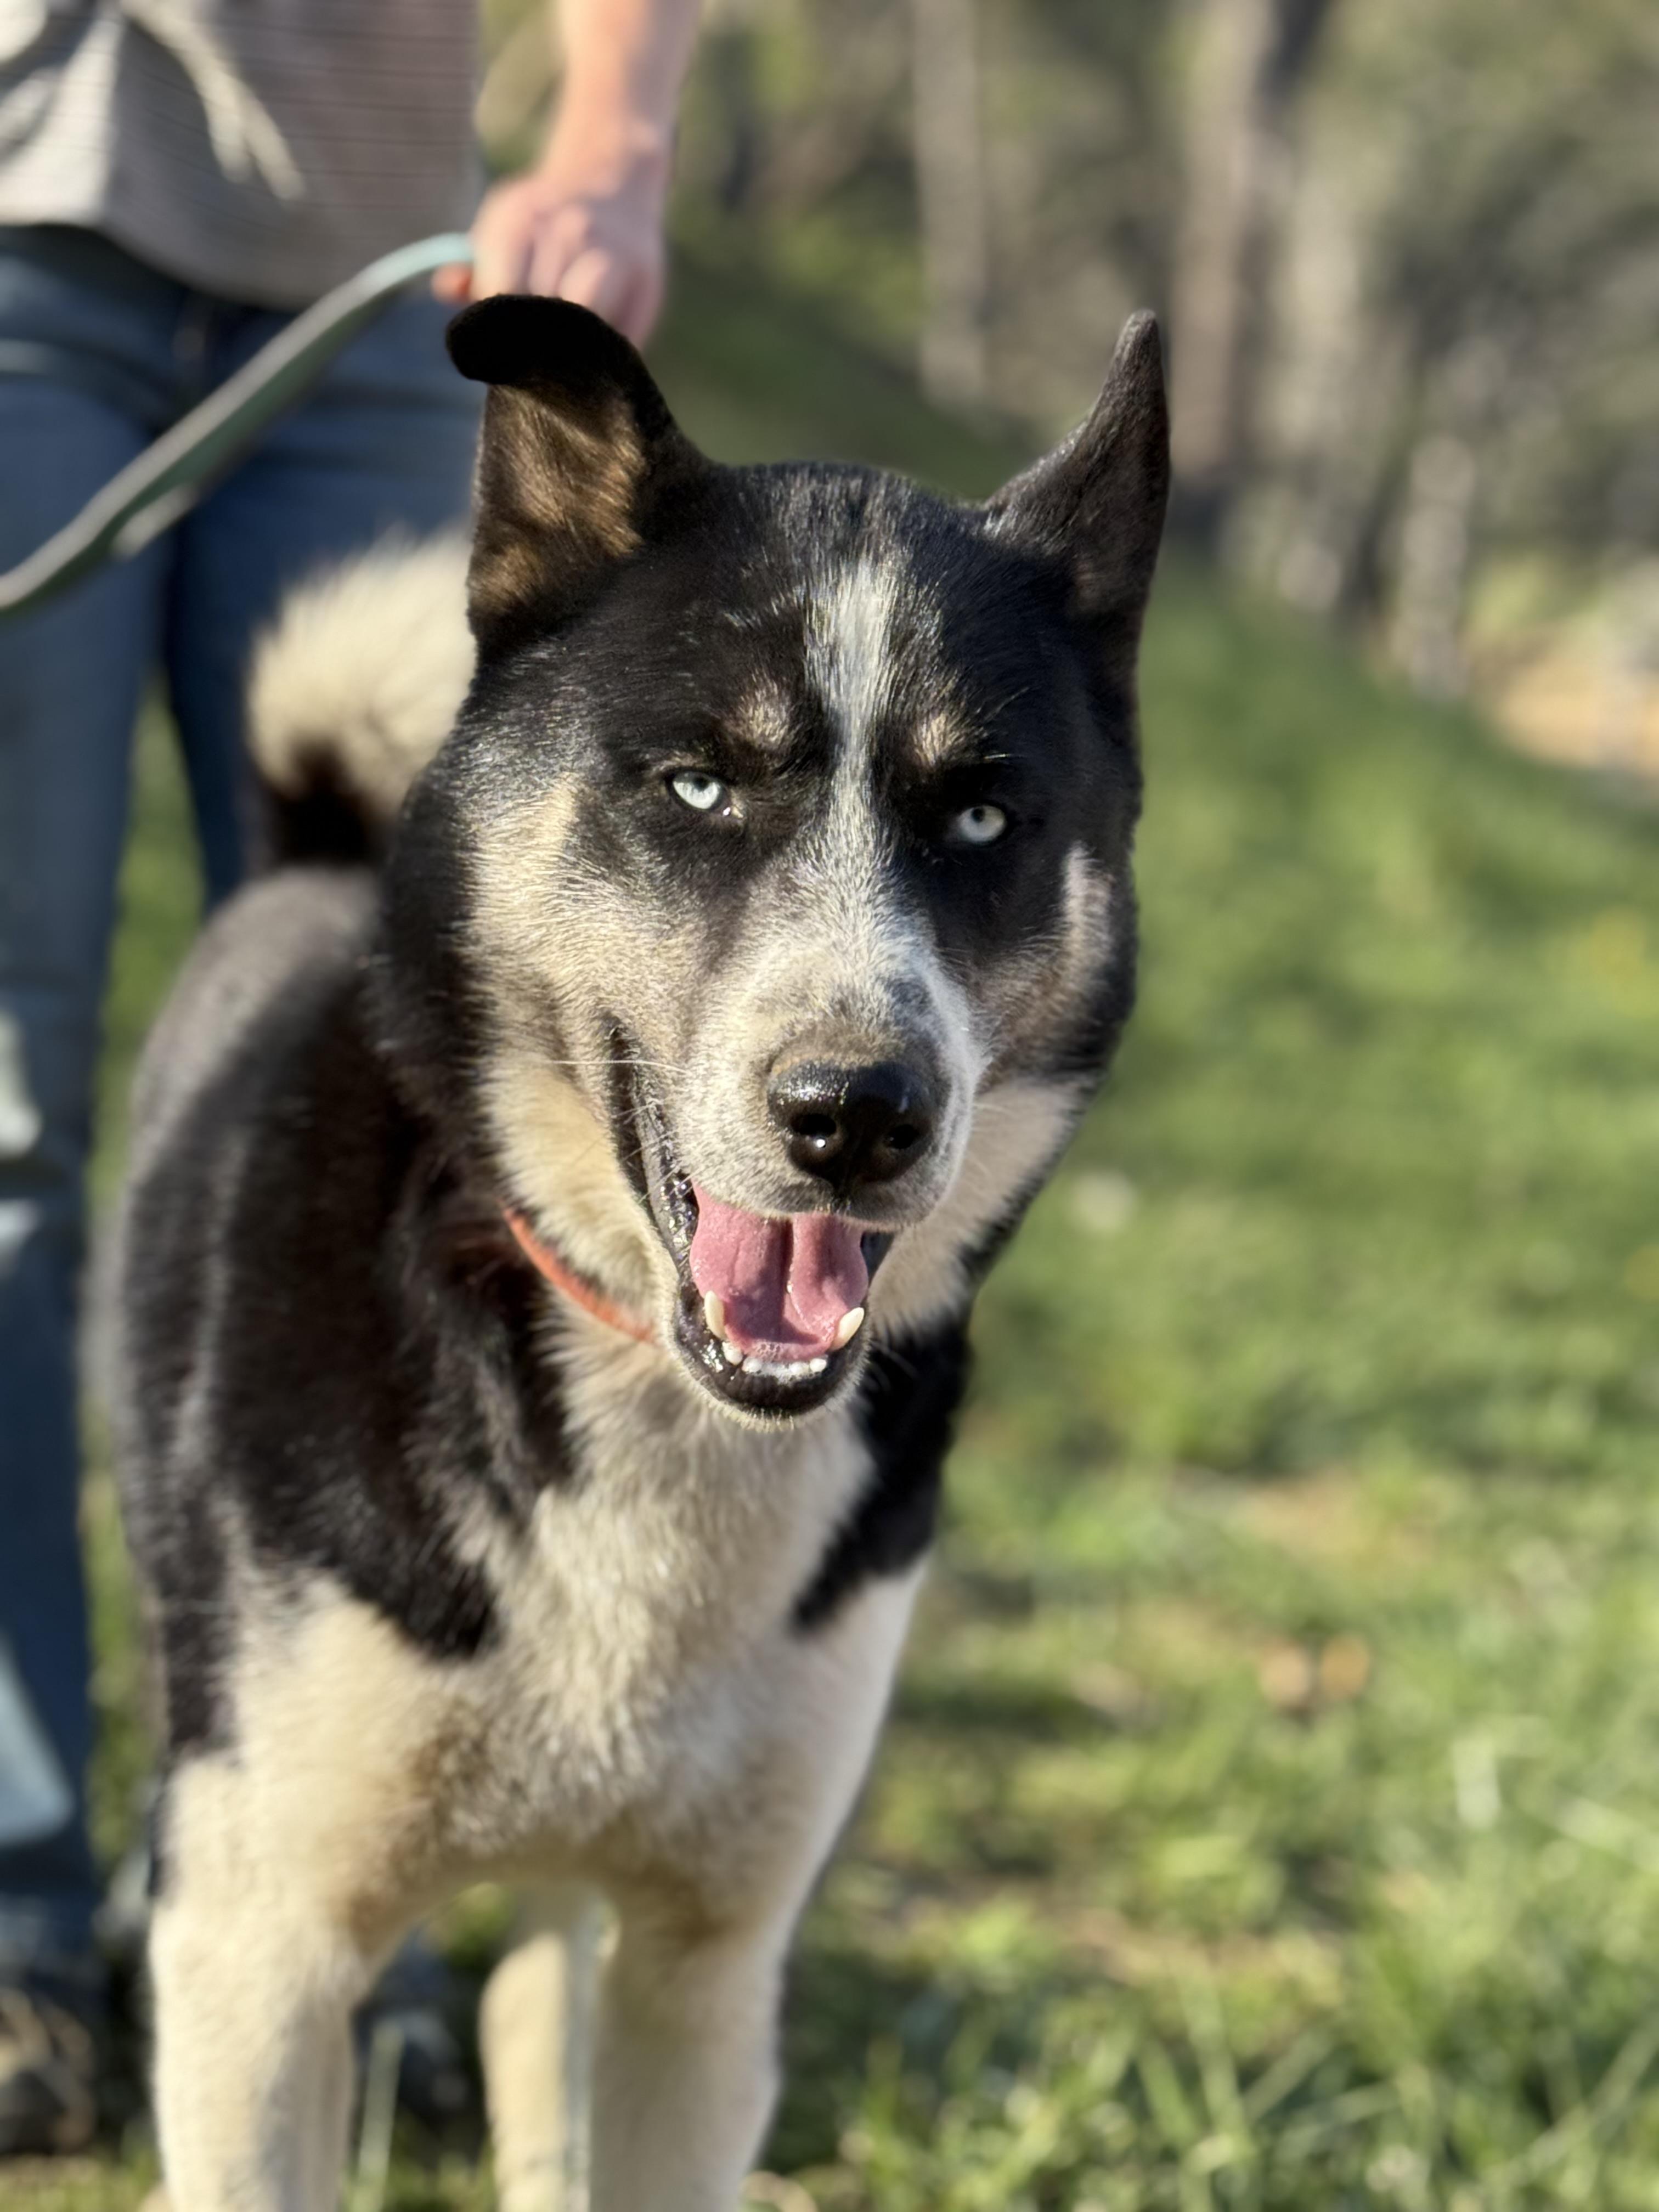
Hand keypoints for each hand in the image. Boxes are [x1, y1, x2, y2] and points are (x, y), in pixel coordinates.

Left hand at [434, 140, 668, 346]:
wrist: (614, 177)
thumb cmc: (544, 223)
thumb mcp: (502, 228)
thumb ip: (473, 265)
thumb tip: (448, 289)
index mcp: (522, 217)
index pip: (503, 291)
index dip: (500, 327)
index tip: (501, 342)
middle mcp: (570, 230)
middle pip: (543, 312)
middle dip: (534, 341)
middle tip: (531, 357)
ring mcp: (612, 254)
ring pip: (586, 323)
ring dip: (573, 349)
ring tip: (564, 355)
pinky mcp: (646, 282)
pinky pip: (621, 337)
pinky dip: (605, 352)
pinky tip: (595, 350)